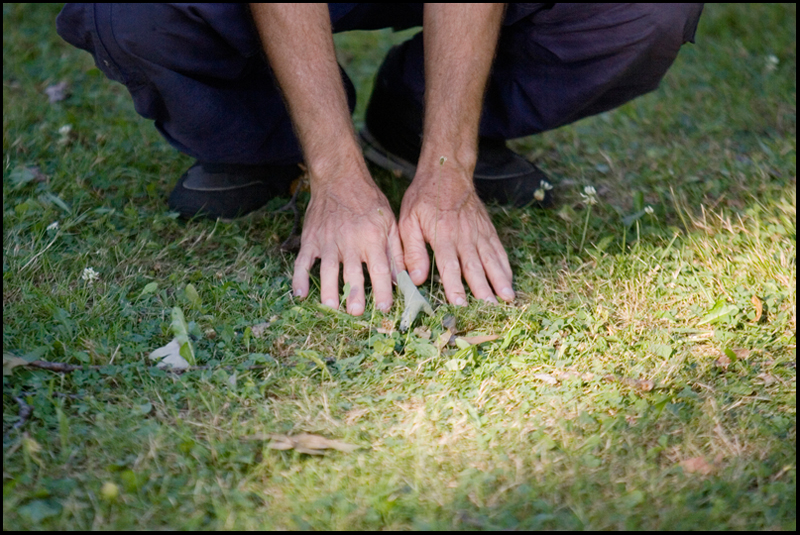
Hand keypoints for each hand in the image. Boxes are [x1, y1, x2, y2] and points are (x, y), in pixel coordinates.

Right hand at [292, 173, 404, 315]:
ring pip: (327, 270)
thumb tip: (402, 279)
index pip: (379, 269)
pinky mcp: (311, 239)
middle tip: (355, 312)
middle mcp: (350, 241)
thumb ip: (396, 251)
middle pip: (352, 272)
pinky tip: (300, 294)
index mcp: (372, 238)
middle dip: (354, 293)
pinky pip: (303, 261)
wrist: (339, 178)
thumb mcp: (390, 222)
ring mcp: (328, 241)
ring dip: (328, 290)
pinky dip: (299, 278)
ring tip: (331, 307)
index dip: (383, 290)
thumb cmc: (368, 202)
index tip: (384, 308)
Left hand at [399, 164, 513, 304]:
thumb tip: (415, 279)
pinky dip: (505, 265)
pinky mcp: (487, 229)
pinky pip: (498, 249)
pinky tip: (509, 279)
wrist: (447, 171)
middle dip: (483, 288)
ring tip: (508, 298)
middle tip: (491, 308)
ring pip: (490, 259)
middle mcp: (463, 235)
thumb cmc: (423, 198)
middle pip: (474, 266)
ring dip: (500, 280)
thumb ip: (413, 250)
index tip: (460, 303)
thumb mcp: (408, 221)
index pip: (449, 265)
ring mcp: (478, 232)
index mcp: (442, 234)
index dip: (454, 285)